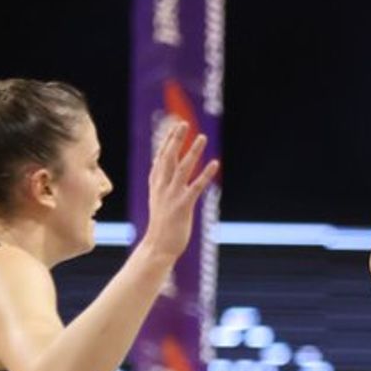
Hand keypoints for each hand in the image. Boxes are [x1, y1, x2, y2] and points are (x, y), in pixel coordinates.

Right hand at [140, 119, 218, 258]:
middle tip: (184, 123)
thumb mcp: (158, 200)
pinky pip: (196, 187)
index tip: (173, 126)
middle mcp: (162, 187)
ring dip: (193, 151)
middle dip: (175, 139)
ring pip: (182, 168)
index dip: (167, 141)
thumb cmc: (161, 224)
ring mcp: (172, 196)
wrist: (158, 247)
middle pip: (168, 158)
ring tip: (202, 137)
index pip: (160, 158)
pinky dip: (205, 174)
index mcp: (156, 184)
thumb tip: (164, 172)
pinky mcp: (183, 206)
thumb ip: (162, 184)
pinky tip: (215, 163)